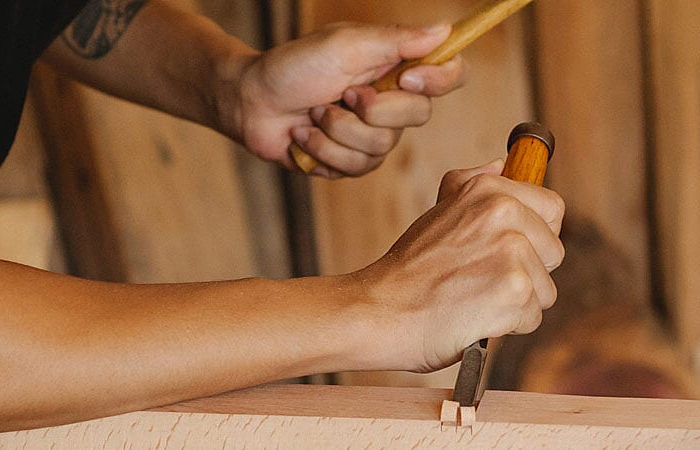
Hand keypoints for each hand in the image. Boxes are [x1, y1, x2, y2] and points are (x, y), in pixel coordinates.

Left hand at [219, 23, 468, 177]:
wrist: (250, 102)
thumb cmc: (293, 66)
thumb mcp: (345, 44)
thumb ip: (397, 40)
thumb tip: (444, 31)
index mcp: (395, 66)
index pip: (450, 73)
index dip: (439, 79)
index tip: (408, 78)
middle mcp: (391, 101)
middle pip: (420, 116)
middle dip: (373, 110)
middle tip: (342, 95)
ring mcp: (372, 134)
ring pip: (383, 148)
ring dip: (338, 130)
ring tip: (313, 114)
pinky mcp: (350, 162)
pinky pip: (356, 168)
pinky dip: (323, 150)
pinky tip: (305, 135)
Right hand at [352, 160, 564, 371]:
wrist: (381, 310)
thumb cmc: (410, 269)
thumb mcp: (440, 210)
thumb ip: (473, 183)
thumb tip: (501, 164)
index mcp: (491, 190)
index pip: (553, 209)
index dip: (536, 235)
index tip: (506, 251)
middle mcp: (505, 213)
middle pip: (554, 253)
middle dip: (528, 273)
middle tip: (482, 279)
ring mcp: (512, 252)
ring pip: (545, 289)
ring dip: (517, 302)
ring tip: (476, 298)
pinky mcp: (515, 291)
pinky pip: (533, 317)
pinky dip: (508, 326)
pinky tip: (476, 316)